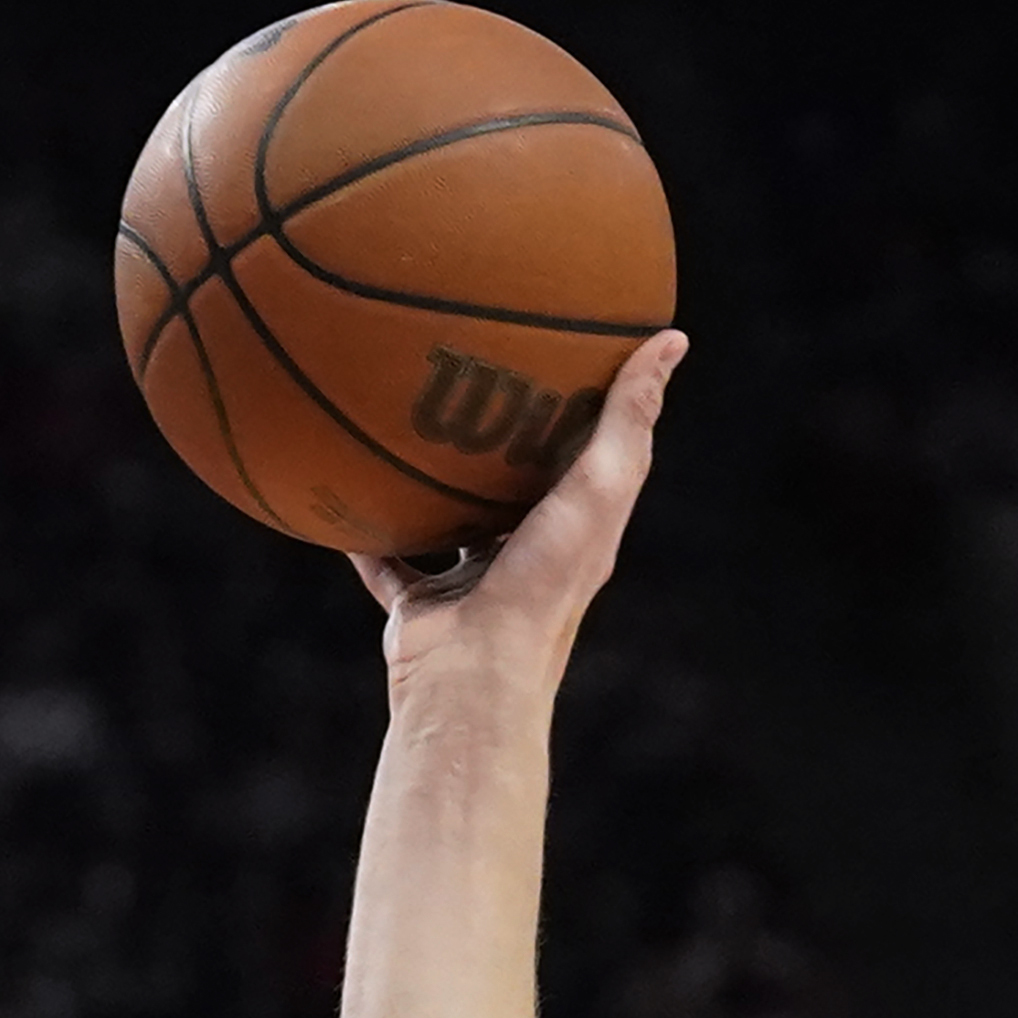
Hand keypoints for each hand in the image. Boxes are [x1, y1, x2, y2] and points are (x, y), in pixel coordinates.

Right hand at [352, 329, 684, 693]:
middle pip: (521, 490)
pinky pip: (387, 561)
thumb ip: (628, 418)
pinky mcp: (420, 609)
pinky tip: (346, 486)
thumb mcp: (599, 487)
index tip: (580, 354)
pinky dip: (367, 533)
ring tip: (411, 421)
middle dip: (508, 441)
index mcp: (579, 535)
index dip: (594, 412)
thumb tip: (672, 339)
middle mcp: (528, 560)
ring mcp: (472, 586)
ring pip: (452, 522)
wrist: (471, 678)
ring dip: (435, 484)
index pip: (596, 463)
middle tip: (482, 373)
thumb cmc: (542, 585)